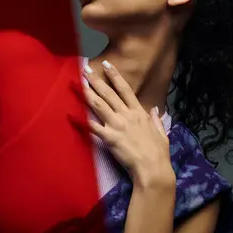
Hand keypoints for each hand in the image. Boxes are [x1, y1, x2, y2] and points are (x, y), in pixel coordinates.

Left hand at [82, 61, 172, 185]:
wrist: (152, 168)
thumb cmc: (158, 153)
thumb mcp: (162, 133)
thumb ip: (156, 120)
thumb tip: (154, 110)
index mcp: (139, 113)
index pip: (125, 89)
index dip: (115, 76)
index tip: (107, 64)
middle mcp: (126, 115)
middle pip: (108, 93)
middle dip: (96, 80)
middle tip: (86, 69)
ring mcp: (117, 125)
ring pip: (99, 105)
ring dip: (87, 93)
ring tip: (77, 83)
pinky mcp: (109, 137)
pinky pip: (92, 127)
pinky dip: (80, 121)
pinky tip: (70, 114)